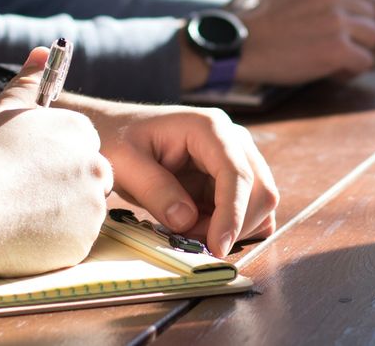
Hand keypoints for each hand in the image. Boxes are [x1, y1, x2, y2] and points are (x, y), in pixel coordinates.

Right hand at [0, 48, 112, 276]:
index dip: (53, 158)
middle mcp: (94, 166)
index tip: (28, 167)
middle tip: (23, 193)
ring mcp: (92, 206)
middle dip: (64, 186)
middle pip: (89, 177)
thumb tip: (43, 51)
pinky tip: (22, 235)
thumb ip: (28, 82)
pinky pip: (73, 241)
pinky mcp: (83, 242)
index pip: (81, 144)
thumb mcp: (2, 111)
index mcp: (78, 131)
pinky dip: (54, 241)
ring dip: (59, 214)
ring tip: (17, 213)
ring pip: (82, 211)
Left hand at [61, 99, 279, 257]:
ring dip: (232, 228)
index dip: (232, 214)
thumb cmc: (117, 139)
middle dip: (233, 225)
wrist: (114, 131)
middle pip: (260, 190)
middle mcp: (232, 139)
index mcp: (209, 127)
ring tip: (189, 230)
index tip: (217, 247)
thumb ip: (155, 190)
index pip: (237, 174)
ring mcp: (236, 158)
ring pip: (259, 203)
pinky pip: (249, 209)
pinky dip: (232, 227)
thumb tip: (187, 220)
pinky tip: (200, 227)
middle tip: (191, 240)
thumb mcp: (125, 163)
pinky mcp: (231, 178)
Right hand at [236, 0, 374, 84]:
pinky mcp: (336, 49)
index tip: (350, 12)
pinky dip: (353, 70)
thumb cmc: (265, 23)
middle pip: (374, 11)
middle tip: (346, 45)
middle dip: (364, 30)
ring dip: (362, 50)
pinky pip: (365, 61)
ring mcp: (336, 21)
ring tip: (339, 59)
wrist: (241, 46)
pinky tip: (333, 71)